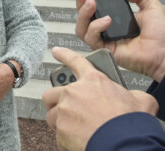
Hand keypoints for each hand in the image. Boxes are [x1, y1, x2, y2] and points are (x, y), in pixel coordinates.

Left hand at [43, 47, 157, 150]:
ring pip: (52, 114)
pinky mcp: (61, 128)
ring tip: (75, 128)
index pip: (76, 61)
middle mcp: (73, 92)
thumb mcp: (140, 100)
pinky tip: (79, 140)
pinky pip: (59, 133)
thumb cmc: (130, 122)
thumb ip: (132, 94)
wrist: (124, 143)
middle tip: (67, 109)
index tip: (56, 51)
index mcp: (93, 81)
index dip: (65, 55)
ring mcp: (64, 110)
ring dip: (61, 121)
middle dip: (57, 101)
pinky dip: (67, 138)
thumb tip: (133, 97)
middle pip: (52, 93)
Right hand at [75, 0, 164, 80]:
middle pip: (83, 17)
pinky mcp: (105, 49)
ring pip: (82, 28)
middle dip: (80, 3)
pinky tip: (106, 21)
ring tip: (92, 4)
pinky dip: (95, 28)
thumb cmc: (162, 37)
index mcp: (116, 19)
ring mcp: (105, 39)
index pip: (95, 8)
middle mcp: (107, 29)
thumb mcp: (152, 7)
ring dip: (84, 14)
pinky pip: (91, 38)